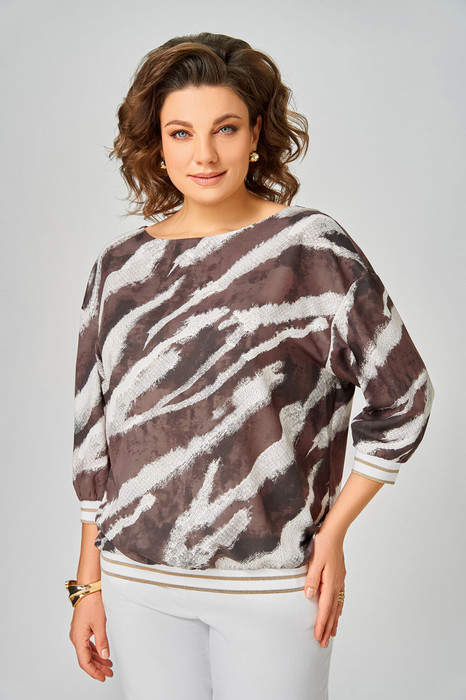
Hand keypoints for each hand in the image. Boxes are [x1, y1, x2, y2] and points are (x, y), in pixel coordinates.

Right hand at [69, 591, 113, 681]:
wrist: (88, 589)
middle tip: (108, 673)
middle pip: (86, 658)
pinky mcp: (82, 628)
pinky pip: (88, 644)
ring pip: (87, 652)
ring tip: (108, 665)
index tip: (102, 677)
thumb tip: (105, 656)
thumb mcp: (100, 624)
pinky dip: (96, 650)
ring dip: (98, 659)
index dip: (93, 672)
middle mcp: (76, 637)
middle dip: (97, 667)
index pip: (84, 662)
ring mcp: (78, 633)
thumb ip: (102, 642)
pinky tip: (103, 654)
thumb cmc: (92, 603)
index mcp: (78, 638)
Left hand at [304, 529, 345, 647]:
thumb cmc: (323, 543)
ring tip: (332, 634)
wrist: (334, 531)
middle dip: (328, 628)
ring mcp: (339, 580)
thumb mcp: (314, 560)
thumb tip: (309, 596)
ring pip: (337, 606)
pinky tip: (337, 612)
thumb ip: (312, 579)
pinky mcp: (339, 576)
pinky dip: (338, 609)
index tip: (318, 636)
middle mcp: (336, 584)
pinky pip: (340, 597)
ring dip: (334, 621)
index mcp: (330, 582)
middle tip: (324, 643)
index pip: (324, 608)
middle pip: (332, 611)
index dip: (321, 623)